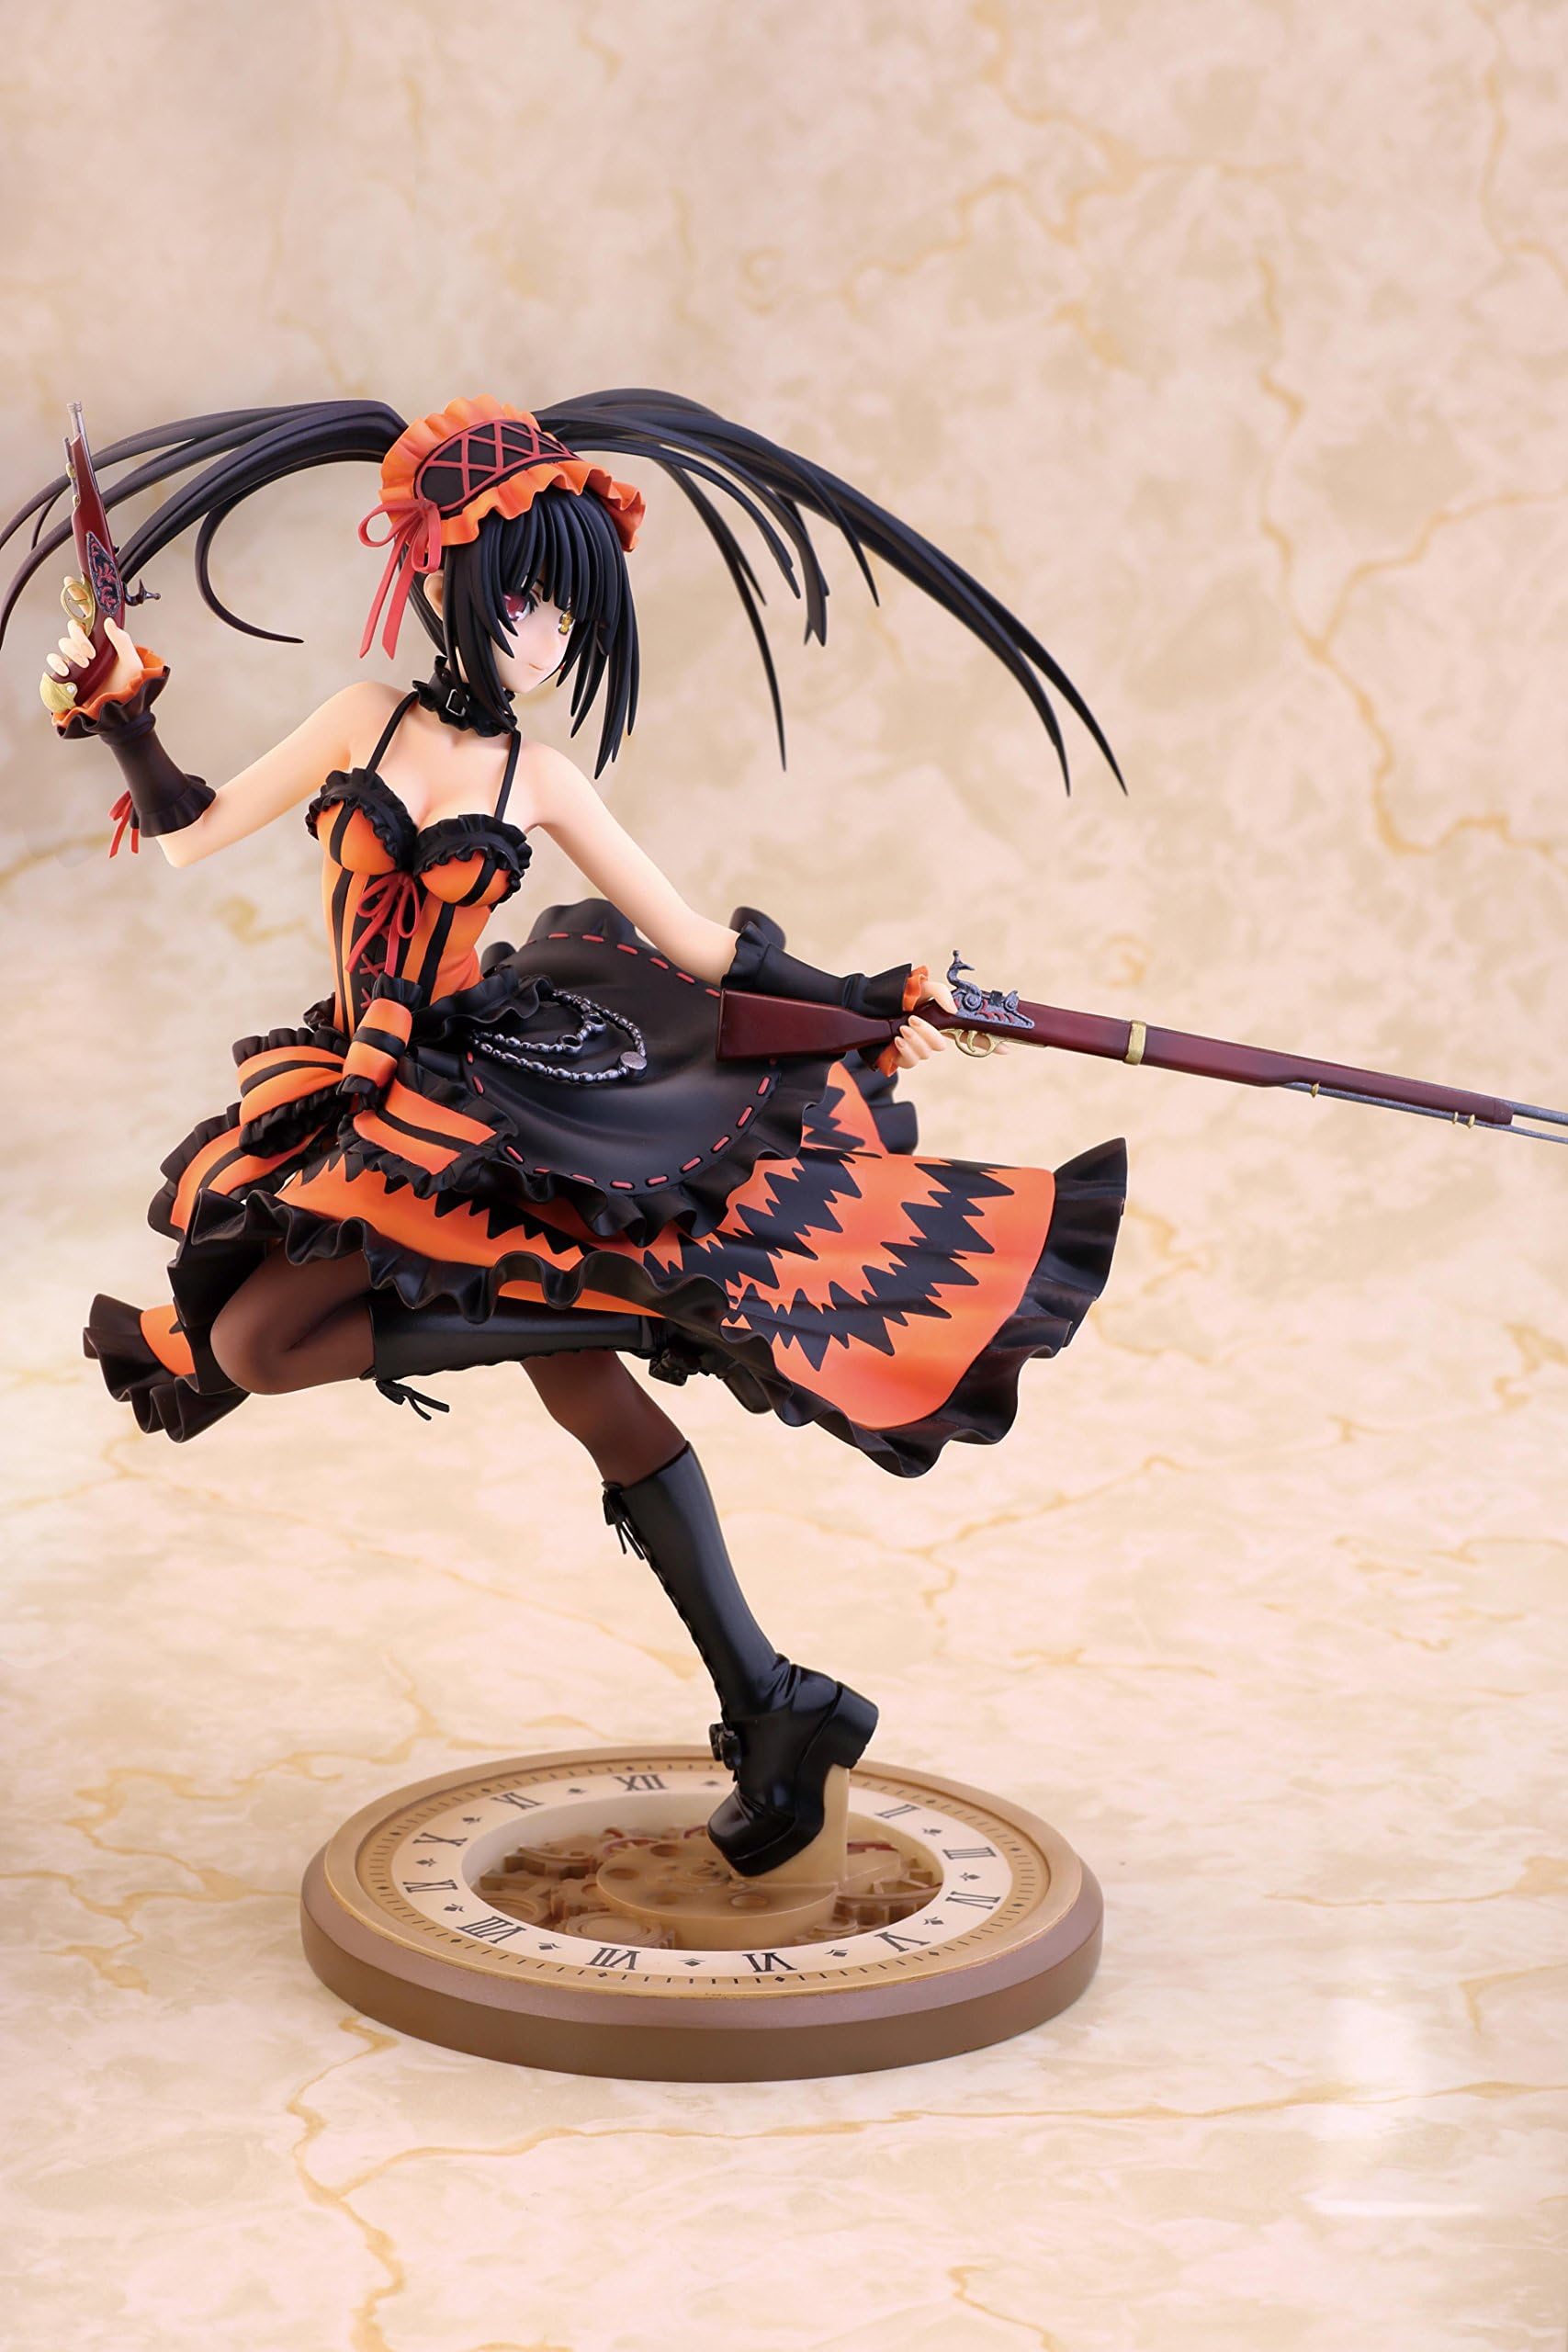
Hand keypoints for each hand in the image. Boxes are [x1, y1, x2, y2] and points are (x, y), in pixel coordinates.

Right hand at [44, 579, 142, 700]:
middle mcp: (89, 647)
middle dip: (80, 638)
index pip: (89, 615)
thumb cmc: (130, 689)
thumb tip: (111, 621)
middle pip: (74, 628)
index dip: (79, 597)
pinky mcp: (68, 676)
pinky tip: (68, 672)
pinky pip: (54, 662)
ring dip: (73, 651)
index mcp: (104, 641)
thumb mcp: (133, 663)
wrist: (121, 712)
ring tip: (87, 665)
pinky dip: (57, 663)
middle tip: (91, 654)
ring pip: (64, 643)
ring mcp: (77, 661)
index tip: (70, 582)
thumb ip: (123, 641)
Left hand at [888, 966, 956, 1070]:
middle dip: (927, 1034)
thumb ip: (940, 993)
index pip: (951, 1032)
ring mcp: (912, 1047)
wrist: (866, 1002)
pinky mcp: (899, 1057)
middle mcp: (924, 1036)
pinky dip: (906, 1051)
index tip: (940, 1025)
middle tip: (912, 1020)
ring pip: (924, 1054)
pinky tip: (897, 1040)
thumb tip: (953, 1009)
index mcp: (933, 1020)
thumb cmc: (893, 994)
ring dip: (915, 1042)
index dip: (955, 1033)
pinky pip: (909, 1062)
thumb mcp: (919, 986)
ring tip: (902, 1029)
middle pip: (938, 1046)